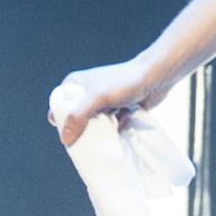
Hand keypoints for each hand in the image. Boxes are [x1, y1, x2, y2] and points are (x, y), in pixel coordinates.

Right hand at [48, 59, 163, 146]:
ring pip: (94, 125)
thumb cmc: (126, 82)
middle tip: (95, 135)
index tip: (74, 136)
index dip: (63, 124)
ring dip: (103, 129)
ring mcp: (101, 101)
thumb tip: (64, 138)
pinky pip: (109, 126)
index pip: (59, 109)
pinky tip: (125, 119)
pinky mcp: (116, 109)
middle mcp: (86, 92)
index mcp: (75, 83)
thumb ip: (79, 115)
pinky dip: (116, 127)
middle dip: (85, 129)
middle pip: (76, 120)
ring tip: (114, 124)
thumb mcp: (98, 97)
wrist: (157, 77)